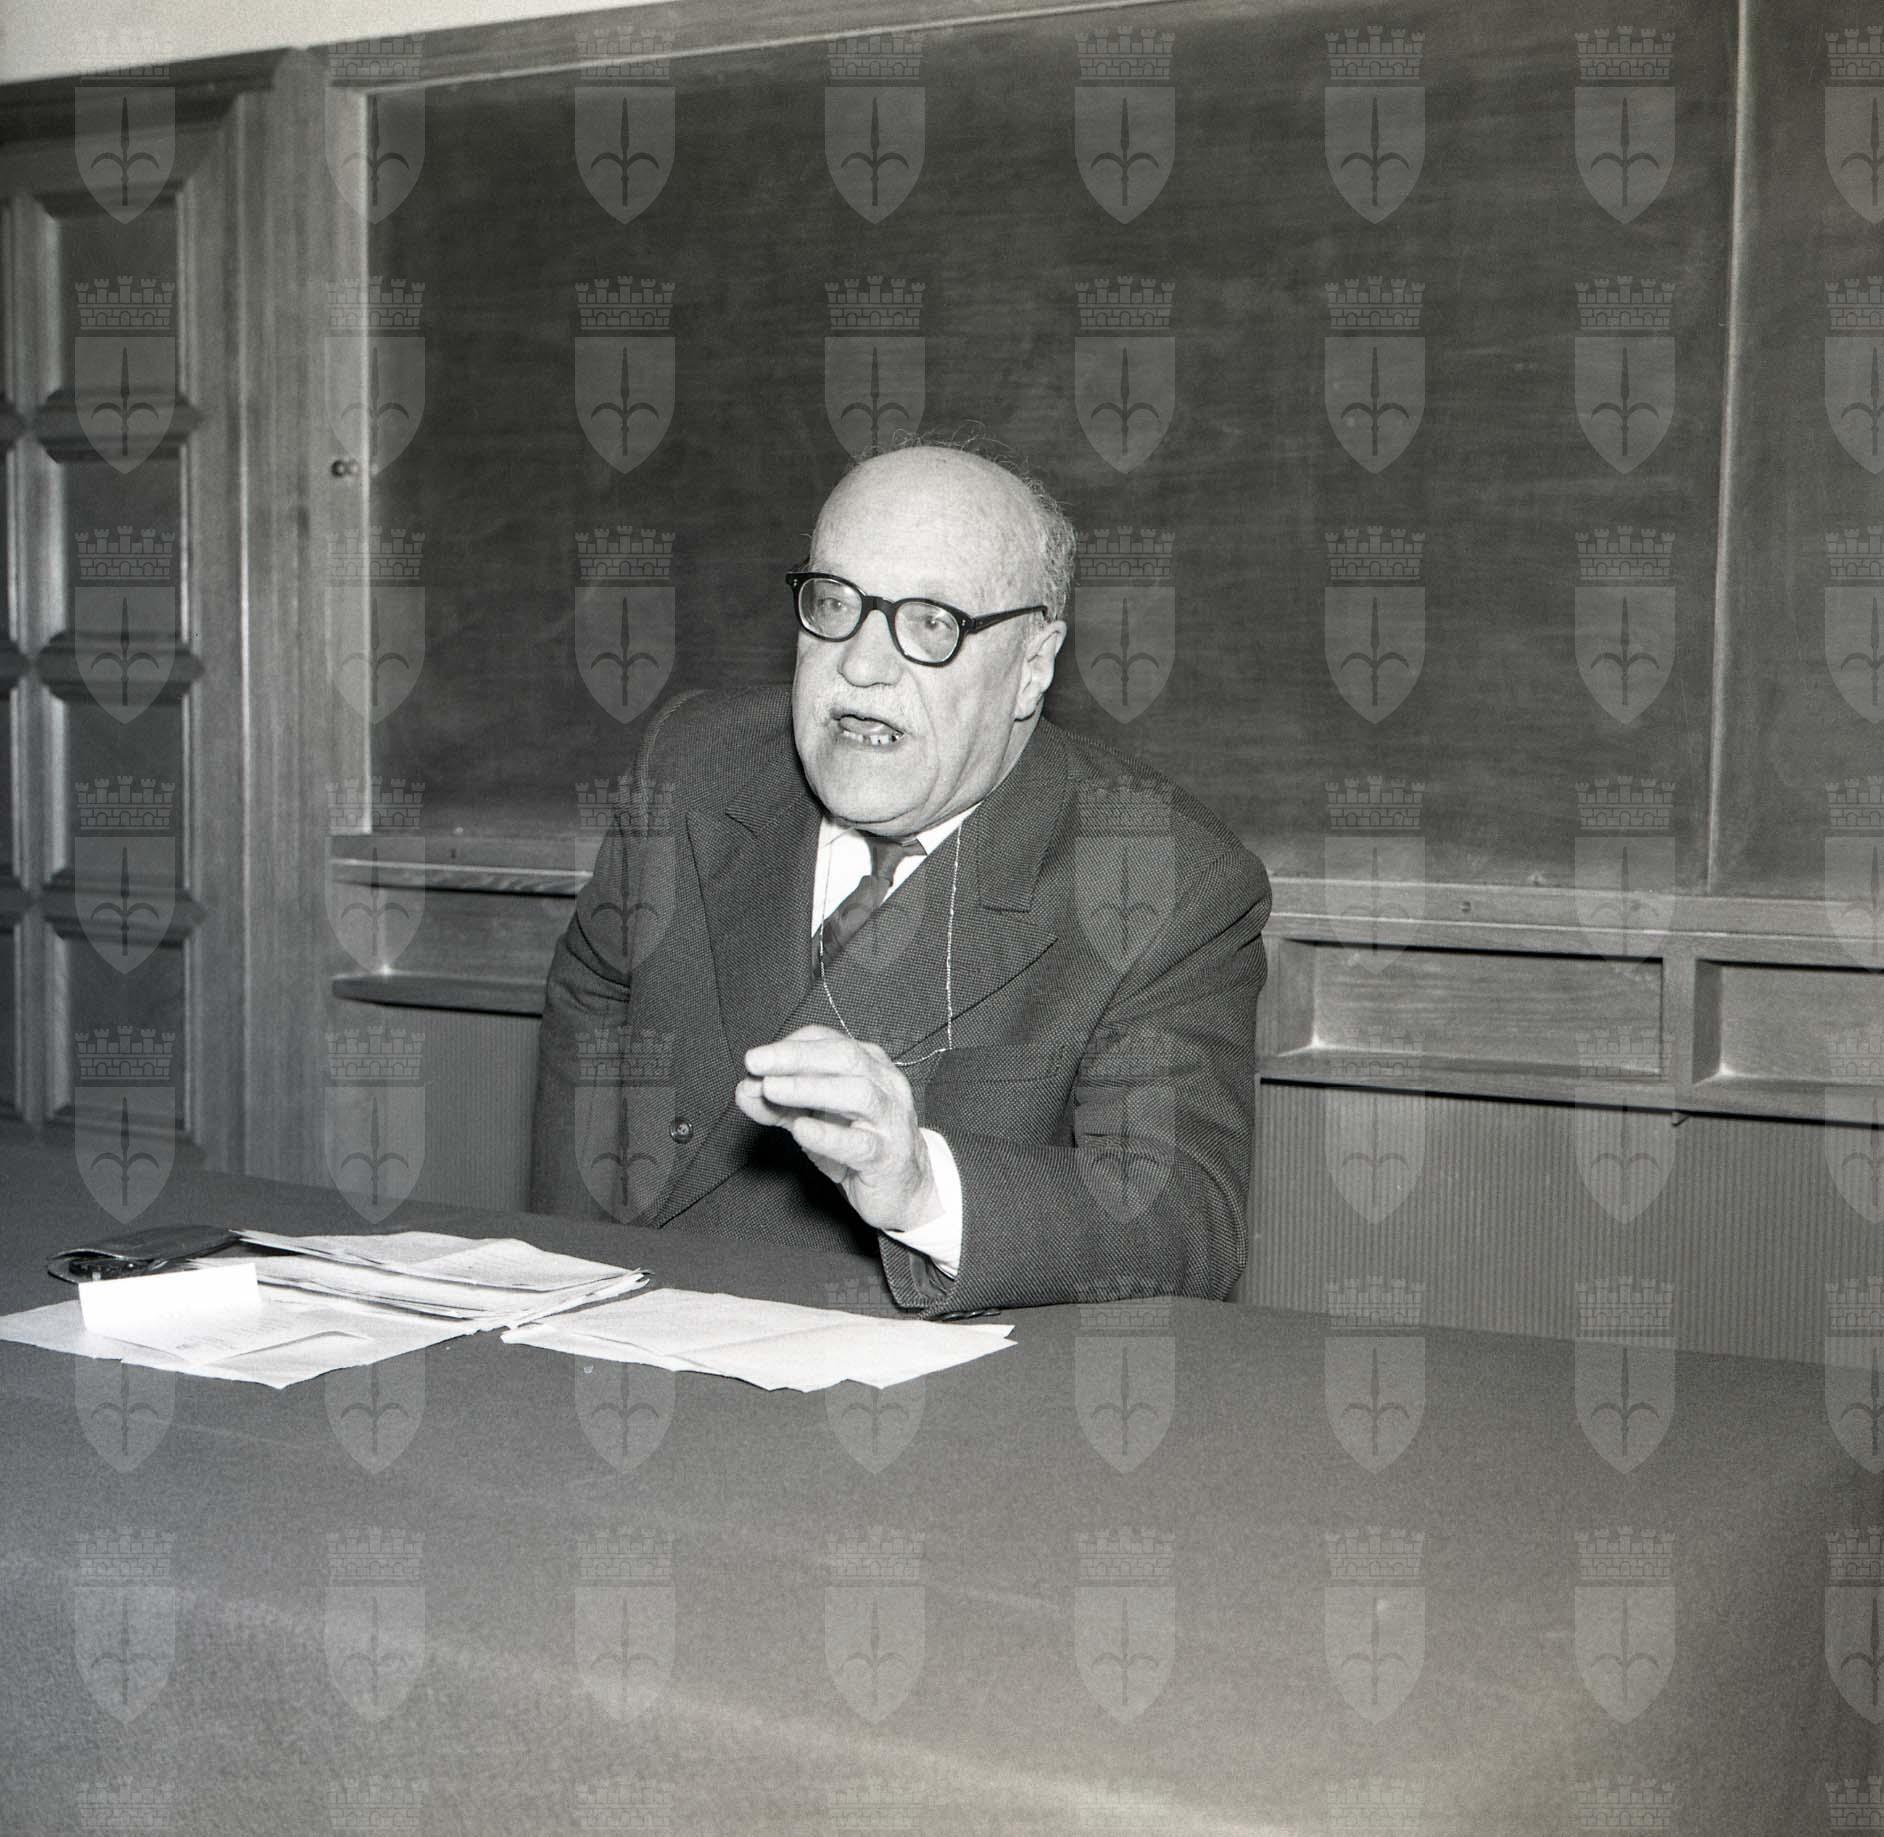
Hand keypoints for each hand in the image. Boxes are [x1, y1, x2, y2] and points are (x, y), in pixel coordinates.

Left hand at [735, 1024, 938, 1236]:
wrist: (903, 1189)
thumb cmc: (857, 1144)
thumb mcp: (813, 1118)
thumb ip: (777, 1104)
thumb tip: (744, 1089)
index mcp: (870, 1066)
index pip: (830, 1041)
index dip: (790, 1046)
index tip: (756, 1060)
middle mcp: (886, 1085)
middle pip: (845, 1057)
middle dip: (796, 1057)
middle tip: (756, 1062)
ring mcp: (891, 1120)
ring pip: (857, 1093)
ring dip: (809, 1088)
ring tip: (772, 1089)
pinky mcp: (888, 1156)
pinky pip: (860, 1143)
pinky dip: (828, 1134)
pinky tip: (801, 1129)